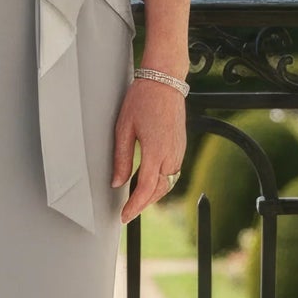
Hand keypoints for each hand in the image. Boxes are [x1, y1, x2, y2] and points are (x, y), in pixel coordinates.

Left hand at [111, 75, 187, 225]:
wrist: (165, 81)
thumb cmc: (142, 100)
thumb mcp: (124, 128)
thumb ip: (121, 158)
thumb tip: (117, 182)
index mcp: (155, 151)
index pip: (145, 189)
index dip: (134, 206)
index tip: (123, 216)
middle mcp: (171, 154)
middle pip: (158, 190)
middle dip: (143, 204)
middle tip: (126, 212)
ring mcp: (178, 151)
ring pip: (167, 183)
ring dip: (152, 194)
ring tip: (135, 199)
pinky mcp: (181, 146)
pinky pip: (172, 172)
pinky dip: (160, 182)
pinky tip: (147, 181)